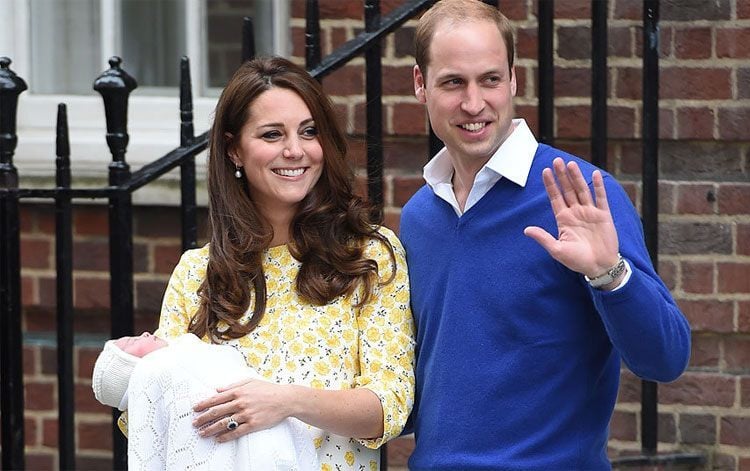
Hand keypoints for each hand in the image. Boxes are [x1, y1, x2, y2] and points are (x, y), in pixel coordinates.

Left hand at [192, 378, 292, 442]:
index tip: (195, 408)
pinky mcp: (253, 424)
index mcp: (238, 391)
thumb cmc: (268, 389)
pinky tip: (218, 439)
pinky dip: (225, 437)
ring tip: (202, 433)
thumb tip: (218, 389)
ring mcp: (246, 414)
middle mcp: (240, 403)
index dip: (204, 404)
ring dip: (210, 429)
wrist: (285, 399)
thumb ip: (233, 385)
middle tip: (194, 423)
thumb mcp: (250, 381)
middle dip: (203, 418)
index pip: (216, 399)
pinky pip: (236, 432)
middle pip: (217, 412)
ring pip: (223, 423)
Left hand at [523, 158, 619, 277]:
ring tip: (571, 164)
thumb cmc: (577, 260)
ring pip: (582, 191)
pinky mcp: (603, 215)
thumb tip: (526, 230)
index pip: (555, 197)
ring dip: (577, 177)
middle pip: (568, 190)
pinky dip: (598, 187)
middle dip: (562, 176)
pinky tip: (594, 175)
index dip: (551, 185)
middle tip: (556, 161)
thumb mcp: (557, 250)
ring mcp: (590, 212)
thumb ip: (543, 238)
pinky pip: (600, 198)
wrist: (599, 267)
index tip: (545, 171)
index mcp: (563, 219)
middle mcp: (576, 212)